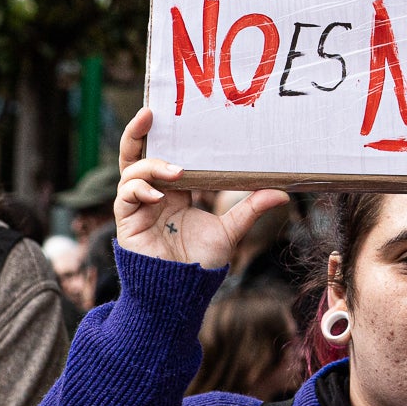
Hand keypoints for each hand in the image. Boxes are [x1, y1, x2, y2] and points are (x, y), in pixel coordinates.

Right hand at [113, 108, 287, 270]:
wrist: (182, 293)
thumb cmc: (201, 262)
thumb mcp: (230, 230)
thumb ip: (250, 208)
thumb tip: (282, 192)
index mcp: (174, 191)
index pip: (165, 154)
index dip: (167, 135)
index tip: (175, 113)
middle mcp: (153, 194)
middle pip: (137, 155)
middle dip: (137, 132)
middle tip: (149, 112)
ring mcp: (137, 206)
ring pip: (131, 171)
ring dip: (151, 165)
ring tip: (176, 172)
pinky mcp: (127, 221)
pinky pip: (124, 196)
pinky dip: (139, 189)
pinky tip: (158, 195)